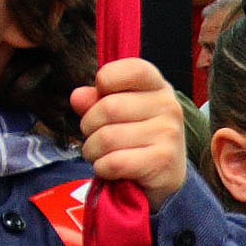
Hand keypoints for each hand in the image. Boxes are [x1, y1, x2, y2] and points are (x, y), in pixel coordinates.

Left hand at [67, 58, 187, 199]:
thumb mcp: (117, 113)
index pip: (132, 69)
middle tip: (95, 137)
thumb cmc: (136, 139)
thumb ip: (95, 101)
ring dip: (93, 151)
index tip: (102, 96)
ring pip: (108, 138)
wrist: (165, 176)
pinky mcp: (162, 161)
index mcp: (158, 86)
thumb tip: (77, 96)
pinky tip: (109, 169)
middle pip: (109, 108)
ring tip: (101, 155)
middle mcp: (168, 106)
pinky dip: (102, 168)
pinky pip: (115, 162)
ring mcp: (168, 133)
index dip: (106, 80)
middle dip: (89, 126)